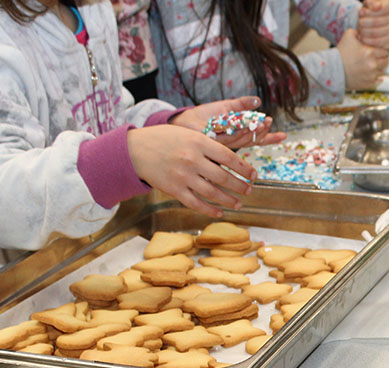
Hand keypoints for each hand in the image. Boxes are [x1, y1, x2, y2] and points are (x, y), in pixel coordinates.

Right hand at [127, 124, 255, 216]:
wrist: (135, 149)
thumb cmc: (164, 139)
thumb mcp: (188, 134)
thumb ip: (208, 146)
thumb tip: (231, 160)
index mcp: (199, 142)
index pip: (229, 157)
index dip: (244, 168)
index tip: (253, 175)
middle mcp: (192, 159)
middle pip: (224, 177)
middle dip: (240, 186)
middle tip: (249, 190)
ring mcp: (183, 176)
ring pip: (213, 193)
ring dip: (229, 200)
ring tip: (238, 203)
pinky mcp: (174, 190)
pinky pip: (196, 203)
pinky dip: (210, 210)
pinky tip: (220, 212)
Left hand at [170, 96, 285, 148]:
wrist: (186, 121)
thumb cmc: (206, 116)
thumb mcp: (227, 107)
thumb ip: (242, 104)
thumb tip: (258, 101)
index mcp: (238, 135)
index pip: (258, 138)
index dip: (270, 138)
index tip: (284, 136)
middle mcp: (233, 142)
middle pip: (252, 140)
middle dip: (262, 132)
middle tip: (268, 123)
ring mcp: (223, 143)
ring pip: (241, 139)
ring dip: (252, 131)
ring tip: (261, 123)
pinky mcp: (213, 141)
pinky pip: (228, 136)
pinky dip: (237, 130)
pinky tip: (246, 124)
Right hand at [337, 28, 388, 90]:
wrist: (332, 69)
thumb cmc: (340, 53)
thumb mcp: (348, 35)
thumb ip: (359, 31)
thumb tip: (364, 31)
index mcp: (370, 52)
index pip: (385, 50)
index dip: (382, 49)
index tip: (378, 50)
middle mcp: (373, 64)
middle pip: (385, 61)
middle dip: (381, 58)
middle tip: (376, 57)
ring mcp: (371, 76)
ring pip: (382, 71)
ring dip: (379, 68)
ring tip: (371, 66)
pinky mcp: (368, 84)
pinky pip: (378, 81)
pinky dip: (376, 78)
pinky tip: (371, 74)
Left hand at [357, 0, 388, 49]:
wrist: (373, 17)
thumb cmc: (370, 7)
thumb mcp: (369, 1)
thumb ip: (372, 2)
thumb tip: (377, 6)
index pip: (383, 8)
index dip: (370, 12)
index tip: (361, 12)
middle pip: (382, 21)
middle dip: (368, 22)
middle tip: (359, 22)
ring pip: (381, 32)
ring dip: (367, 32)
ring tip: (360, 30)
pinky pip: (382, 42)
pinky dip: (370, 41)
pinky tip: (363, 38)